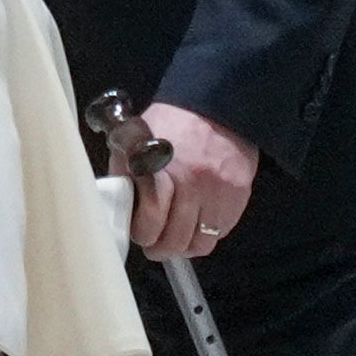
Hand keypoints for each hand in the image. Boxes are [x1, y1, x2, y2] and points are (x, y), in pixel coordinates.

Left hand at [131, 102, 257, 260]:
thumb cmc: (168, 126)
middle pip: (176, 239)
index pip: (150, 222)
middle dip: (161, 248)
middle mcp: (191, 182)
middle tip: (155, 244)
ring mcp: (218, 190)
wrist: (214, 107)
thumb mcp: (132, 143)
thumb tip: (116, 210)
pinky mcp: (239, 193)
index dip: (141, 234)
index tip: (138, 233)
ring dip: (185, 246)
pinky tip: (197, 223)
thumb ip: (122, 176)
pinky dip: (207, 234)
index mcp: (159, 169)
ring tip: (176, 237)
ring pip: (201, 243)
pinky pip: (222, 231)